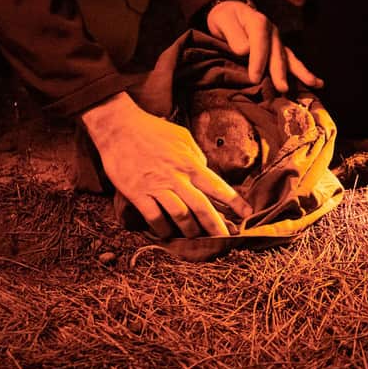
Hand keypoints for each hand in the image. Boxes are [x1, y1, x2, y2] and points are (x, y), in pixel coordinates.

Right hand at [81, 92, 252, 237]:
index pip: (218, 186)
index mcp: (190, 163)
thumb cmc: (152, 130)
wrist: (119, 127)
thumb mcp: (182, 137)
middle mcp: (177, 177)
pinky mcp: (138, 193)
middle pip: (202, 207)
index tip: (247, 215)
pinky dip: (162, 228)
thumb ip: (195, 155)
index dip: (235, 203)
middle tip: (226, 241)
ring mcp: (157, 186)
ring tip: (196, 237)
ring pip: (180, 215)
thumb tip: (205, 168)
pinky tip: (167, 233)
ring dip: (190, 230)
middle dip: (216, 227)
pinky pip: (154, 217)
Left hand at [206, 0, 321, 92]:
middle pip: (277, 52)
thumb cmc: (226, 18)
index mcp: (258, 21)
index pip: (260, 41)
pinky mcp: (280, 50)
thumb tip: (245, 51)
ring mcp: (278, 41)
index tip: (254, 78)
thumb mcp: (223, 21)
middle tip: (282, 88)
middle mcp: (272, 31)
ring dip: (299, 73)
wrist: (231, 13)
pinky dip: (303, 73)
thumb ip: (233, 35)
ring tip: (313, 84)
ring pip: (288, 58)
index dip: (258, 60)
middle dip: (279, 71)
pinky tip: (316, 83)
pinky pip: (291, 62)